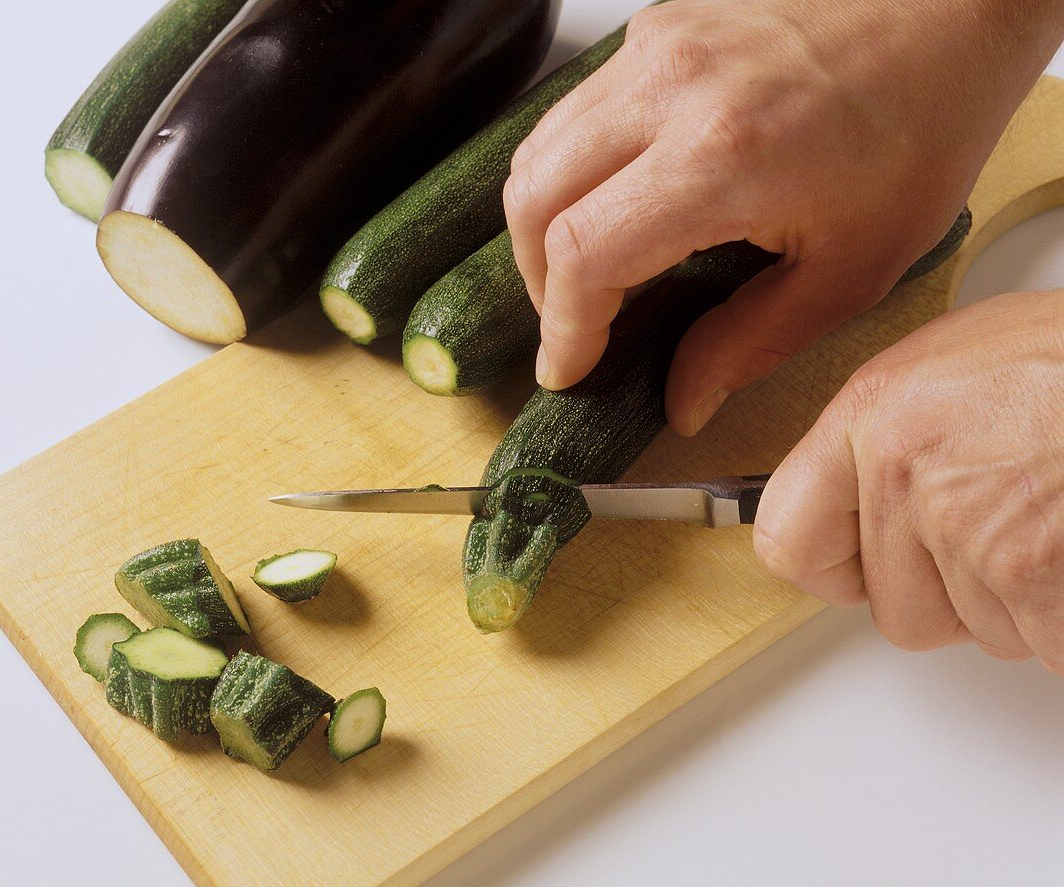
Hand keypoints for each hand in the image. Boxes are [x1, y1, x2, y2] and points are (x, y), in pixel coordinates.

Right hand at [505, 0, 1062, 432]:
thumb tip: (683, 399)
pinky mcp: (655, 30)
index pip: (583, 252)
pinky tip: (612, 205)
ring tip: (587, 274)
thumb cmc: (920, 128)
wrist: (948, 16)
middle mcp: (670, 88)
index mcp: (722, 155)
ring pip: (538, 149)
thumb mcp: (851, 268)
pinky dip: (569, 172)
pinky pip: (572, 112)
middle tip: (575, 326)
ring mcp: (655, 48)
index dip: (562, 327)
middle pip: (533, 199)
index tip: (567, 367)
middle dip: (538, 283)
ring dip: (544, 226)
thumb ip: (750, 342)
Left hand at [753, 291, 1063, 670]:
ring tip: (1050, 524)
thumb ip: (890, 435)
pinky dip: (1063, 623)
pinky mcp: (1033, 573)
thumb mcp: (955, 362)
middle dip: (951, 594)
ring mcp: (970, 527)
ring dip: (1016, 603)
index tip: (854, 569)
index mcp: (873, 413)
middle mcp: (906, 470)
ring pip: (973, 630)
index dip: (832, 568)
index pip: (787, 537)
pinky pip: (1038, 646)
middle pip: (896, 607)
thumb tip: (857, 493)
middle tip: (999, 539)